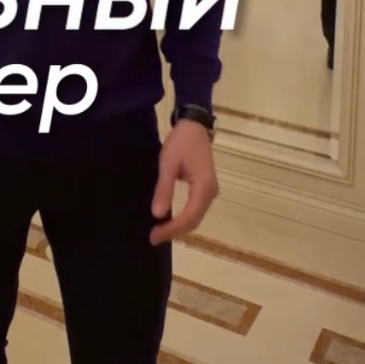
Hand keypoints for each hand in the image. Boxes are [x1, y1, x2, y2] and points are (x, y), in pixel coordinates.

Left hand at [150, 120, 218, 245]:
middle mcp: (211, 193)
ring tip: (160, 232)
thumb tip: (157, 215)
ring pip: (196, 217)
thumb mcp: (168, 164)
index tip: (153, 236)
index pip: (188, 217)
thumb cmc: (181, 142)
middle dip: (174, 231)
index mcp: (204, 188)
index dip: (171, 229)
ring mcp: (210, 191)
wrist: (195, 126)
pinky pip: (195, 209)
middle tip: (153, 237)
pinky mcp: (205, 188)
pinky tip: (170, 220)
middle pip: (194, 221)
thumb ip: (164, 189)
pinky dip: (183, 217)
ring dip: (179, 226)